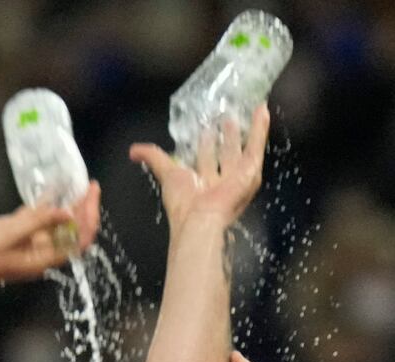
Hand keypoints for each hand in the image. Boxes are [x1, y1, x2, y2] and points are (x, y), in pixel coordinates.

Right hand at [0, 193, 102, 290]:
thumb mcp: (9, 233)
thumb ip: (38, 220)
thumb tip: (66, 212)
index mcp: (40, 260)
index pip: (78, 240)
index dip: (89, 216)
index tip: (91, 192)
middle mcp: (36, 255)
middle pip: (69, 232)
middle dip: (81, 209)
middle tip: (88, 184)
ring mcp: (23, 246)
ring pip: (52, 224)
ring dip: (65, 204)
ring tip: (73, 182)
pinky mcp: (10, 237)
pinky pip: (33, 220)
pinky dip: (43, 205)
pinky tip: (49, 188)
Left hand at [130, 104, 269, 231]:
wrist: (201, 218)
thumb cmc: (183, 202)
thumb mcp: (166, 173)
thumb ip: (153, 158)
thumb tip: (133, 150)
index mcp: (202, 184)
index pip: (203, 160)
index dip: (203, 145)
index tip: (203, 129)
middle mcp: (221, 181)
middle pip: (223, 155)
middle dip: (223, 138)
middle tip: (223, 119)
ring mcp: (237, 176)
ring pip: (240, 150)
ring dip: (240, 133)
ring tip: (237, 115)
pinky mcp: (251, 171)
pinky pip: (257, 146)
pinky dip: (260, 128)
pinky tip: (261, 110)